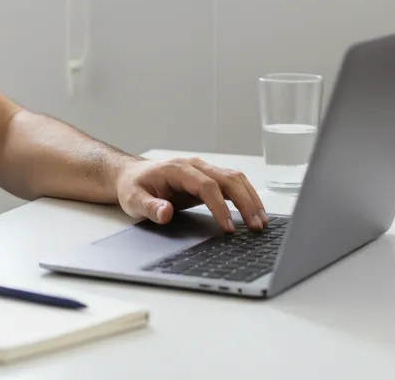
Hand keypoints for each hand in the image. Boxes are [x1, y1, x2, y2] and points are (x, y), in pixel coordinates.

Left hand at [113, 157, 267, 231]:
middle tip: (255, 226)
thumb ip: (149, 207)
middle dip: (244, 202)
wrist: (133, 175)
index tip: (228, 227)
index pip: (206, 186)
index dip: (219, 206)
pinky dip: (247, 196)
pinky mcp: (209, 178)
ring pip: (235, 179)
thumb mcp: (133, 199)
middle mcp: (195, 166)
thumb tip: (165, 213)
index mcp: (178, 169)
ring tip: (261, 222)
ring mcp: (204, 170)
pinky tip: (255, 213)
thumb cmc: (134, 187)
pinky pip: (233, 184)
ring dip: (251, 199)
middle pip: (228, 179)